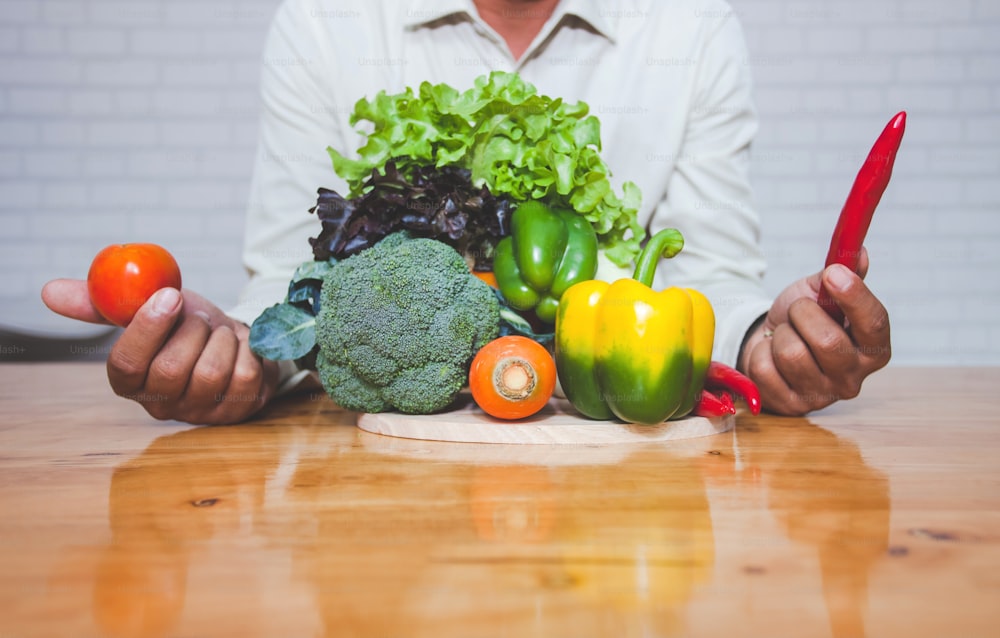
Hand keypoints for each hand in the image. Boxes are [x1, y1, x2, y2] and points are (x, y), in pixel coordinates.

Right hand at [41, 279, 279, 424]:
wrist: (234, 337)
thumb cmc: (185, 326)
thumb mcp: (147, 307)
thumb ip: (103, 303)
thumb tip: (49, 292)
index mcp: (130, 381)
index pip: (125, 366)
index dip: (147, 330)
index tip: (168, 296)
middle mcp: (162, 404)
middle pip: (172, 370)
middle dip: (191, 331)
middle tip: (198, 318)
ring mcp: (201, 412)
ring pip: (211, 373)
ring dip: (220, 339)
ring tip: (218, 333)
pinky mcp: (238, 411)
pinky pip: (245, 376)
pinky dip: (247, 350)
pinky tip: (240, 347)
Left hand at [738, 248, 890, 414]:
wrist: (769, 342)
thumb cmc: (802, 318)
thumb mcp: (822, 292)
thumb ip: (843, 274)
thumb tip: (860, 253)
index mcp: (873, 348)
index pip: (874, 323)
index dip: (854, 297)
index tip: (833, 274)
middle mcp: (853, 377)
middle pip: (828, 342)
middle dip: (802, 314)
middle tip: (797, 310)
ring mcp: (821, 395)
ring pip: (791, 354)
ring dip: (780, 333)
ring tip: (784, 334)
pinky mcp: (790, 406)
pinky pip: (765, 370)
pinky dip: (762, 352)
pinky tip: (770, 353)